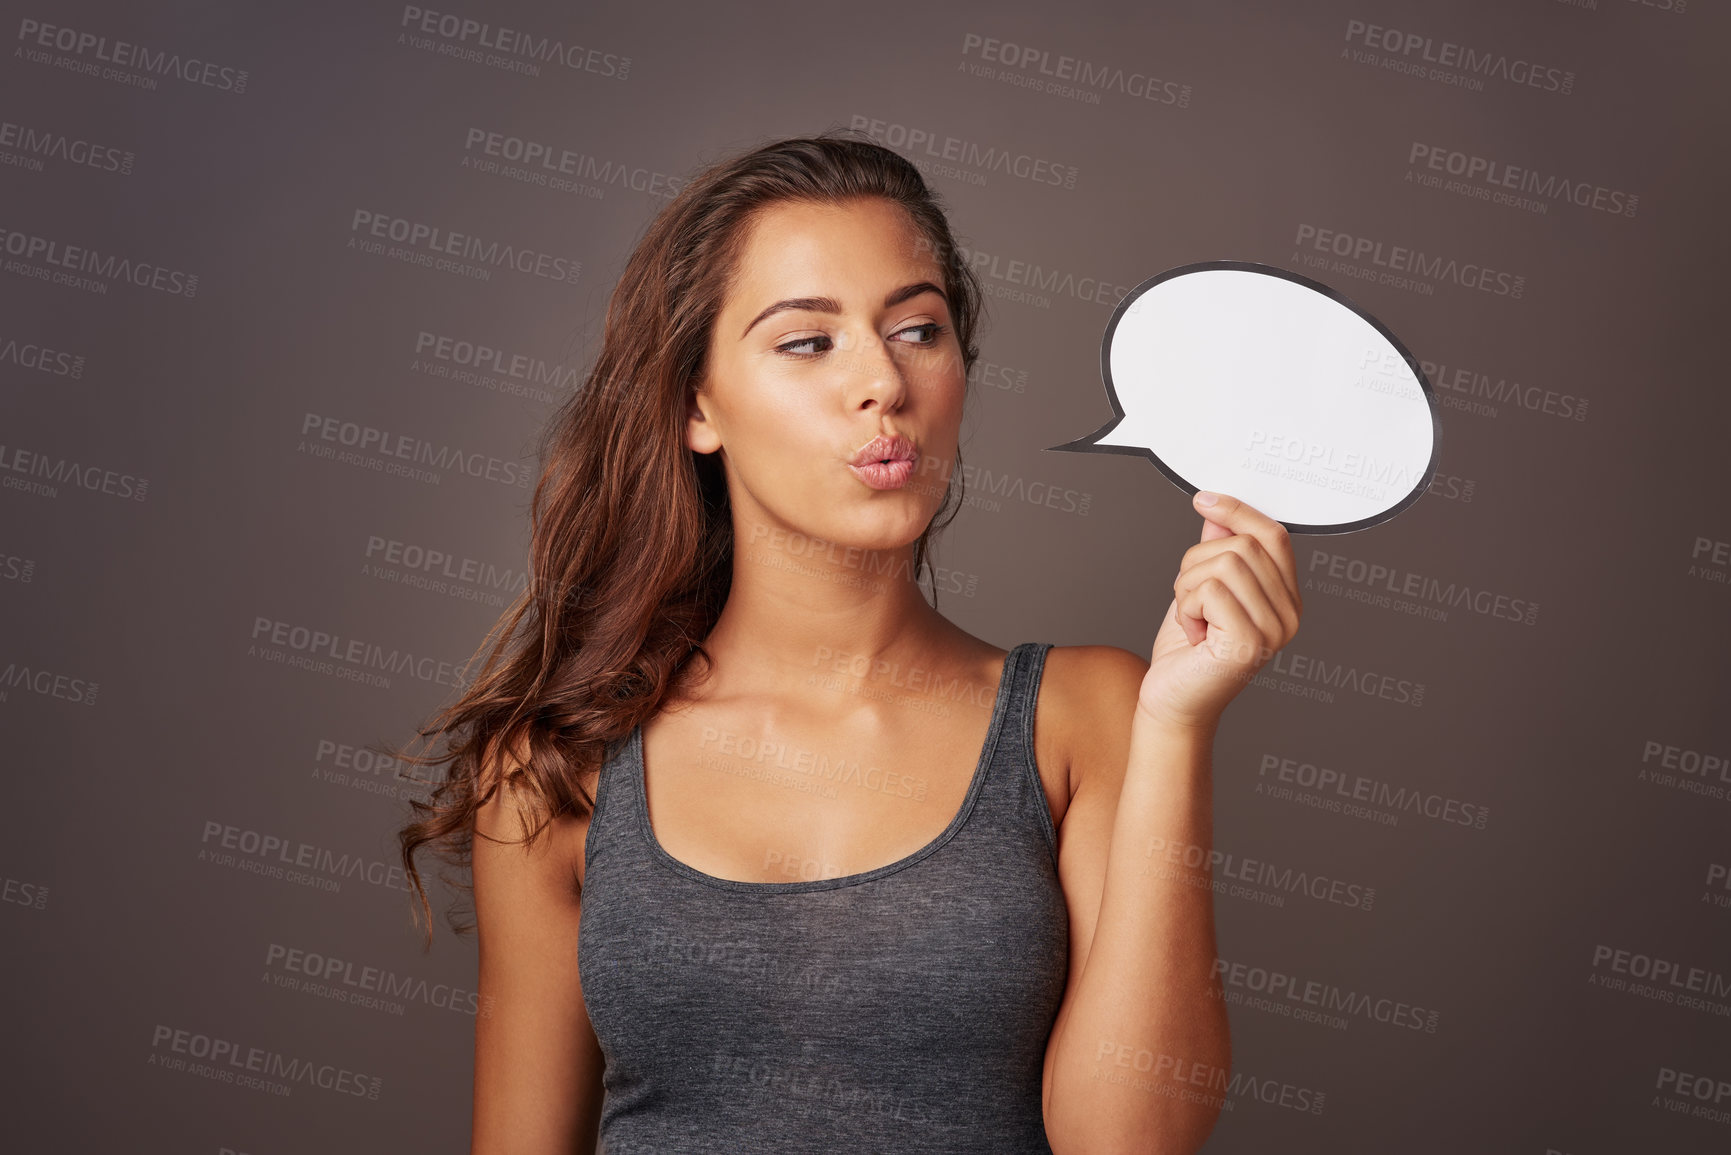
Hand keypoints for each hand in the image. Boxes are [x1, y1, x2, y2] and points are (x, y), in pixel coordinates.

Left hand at [1137, 491, 1303, 732]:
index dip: (1239, 511)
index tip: (1204, 499)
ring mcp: (1275, 630)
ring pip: (1223, 563)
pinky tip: (1193, 634)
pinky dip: (1187, 608)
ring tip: (1193, 620)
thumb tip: (1217, 511)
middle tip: (1190, 600)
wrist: (1172, 701)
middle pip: (1241, 545)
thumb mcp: (1200, 589)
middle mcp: (1289, 614)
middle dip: (1196, 564)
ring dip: (1188, 588)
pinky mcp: (1251, 642)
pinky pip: (1211, 590)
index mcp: (1284, 598)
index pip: (1273, 536)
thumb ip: (1216, 551)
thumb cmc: (1186, 652)